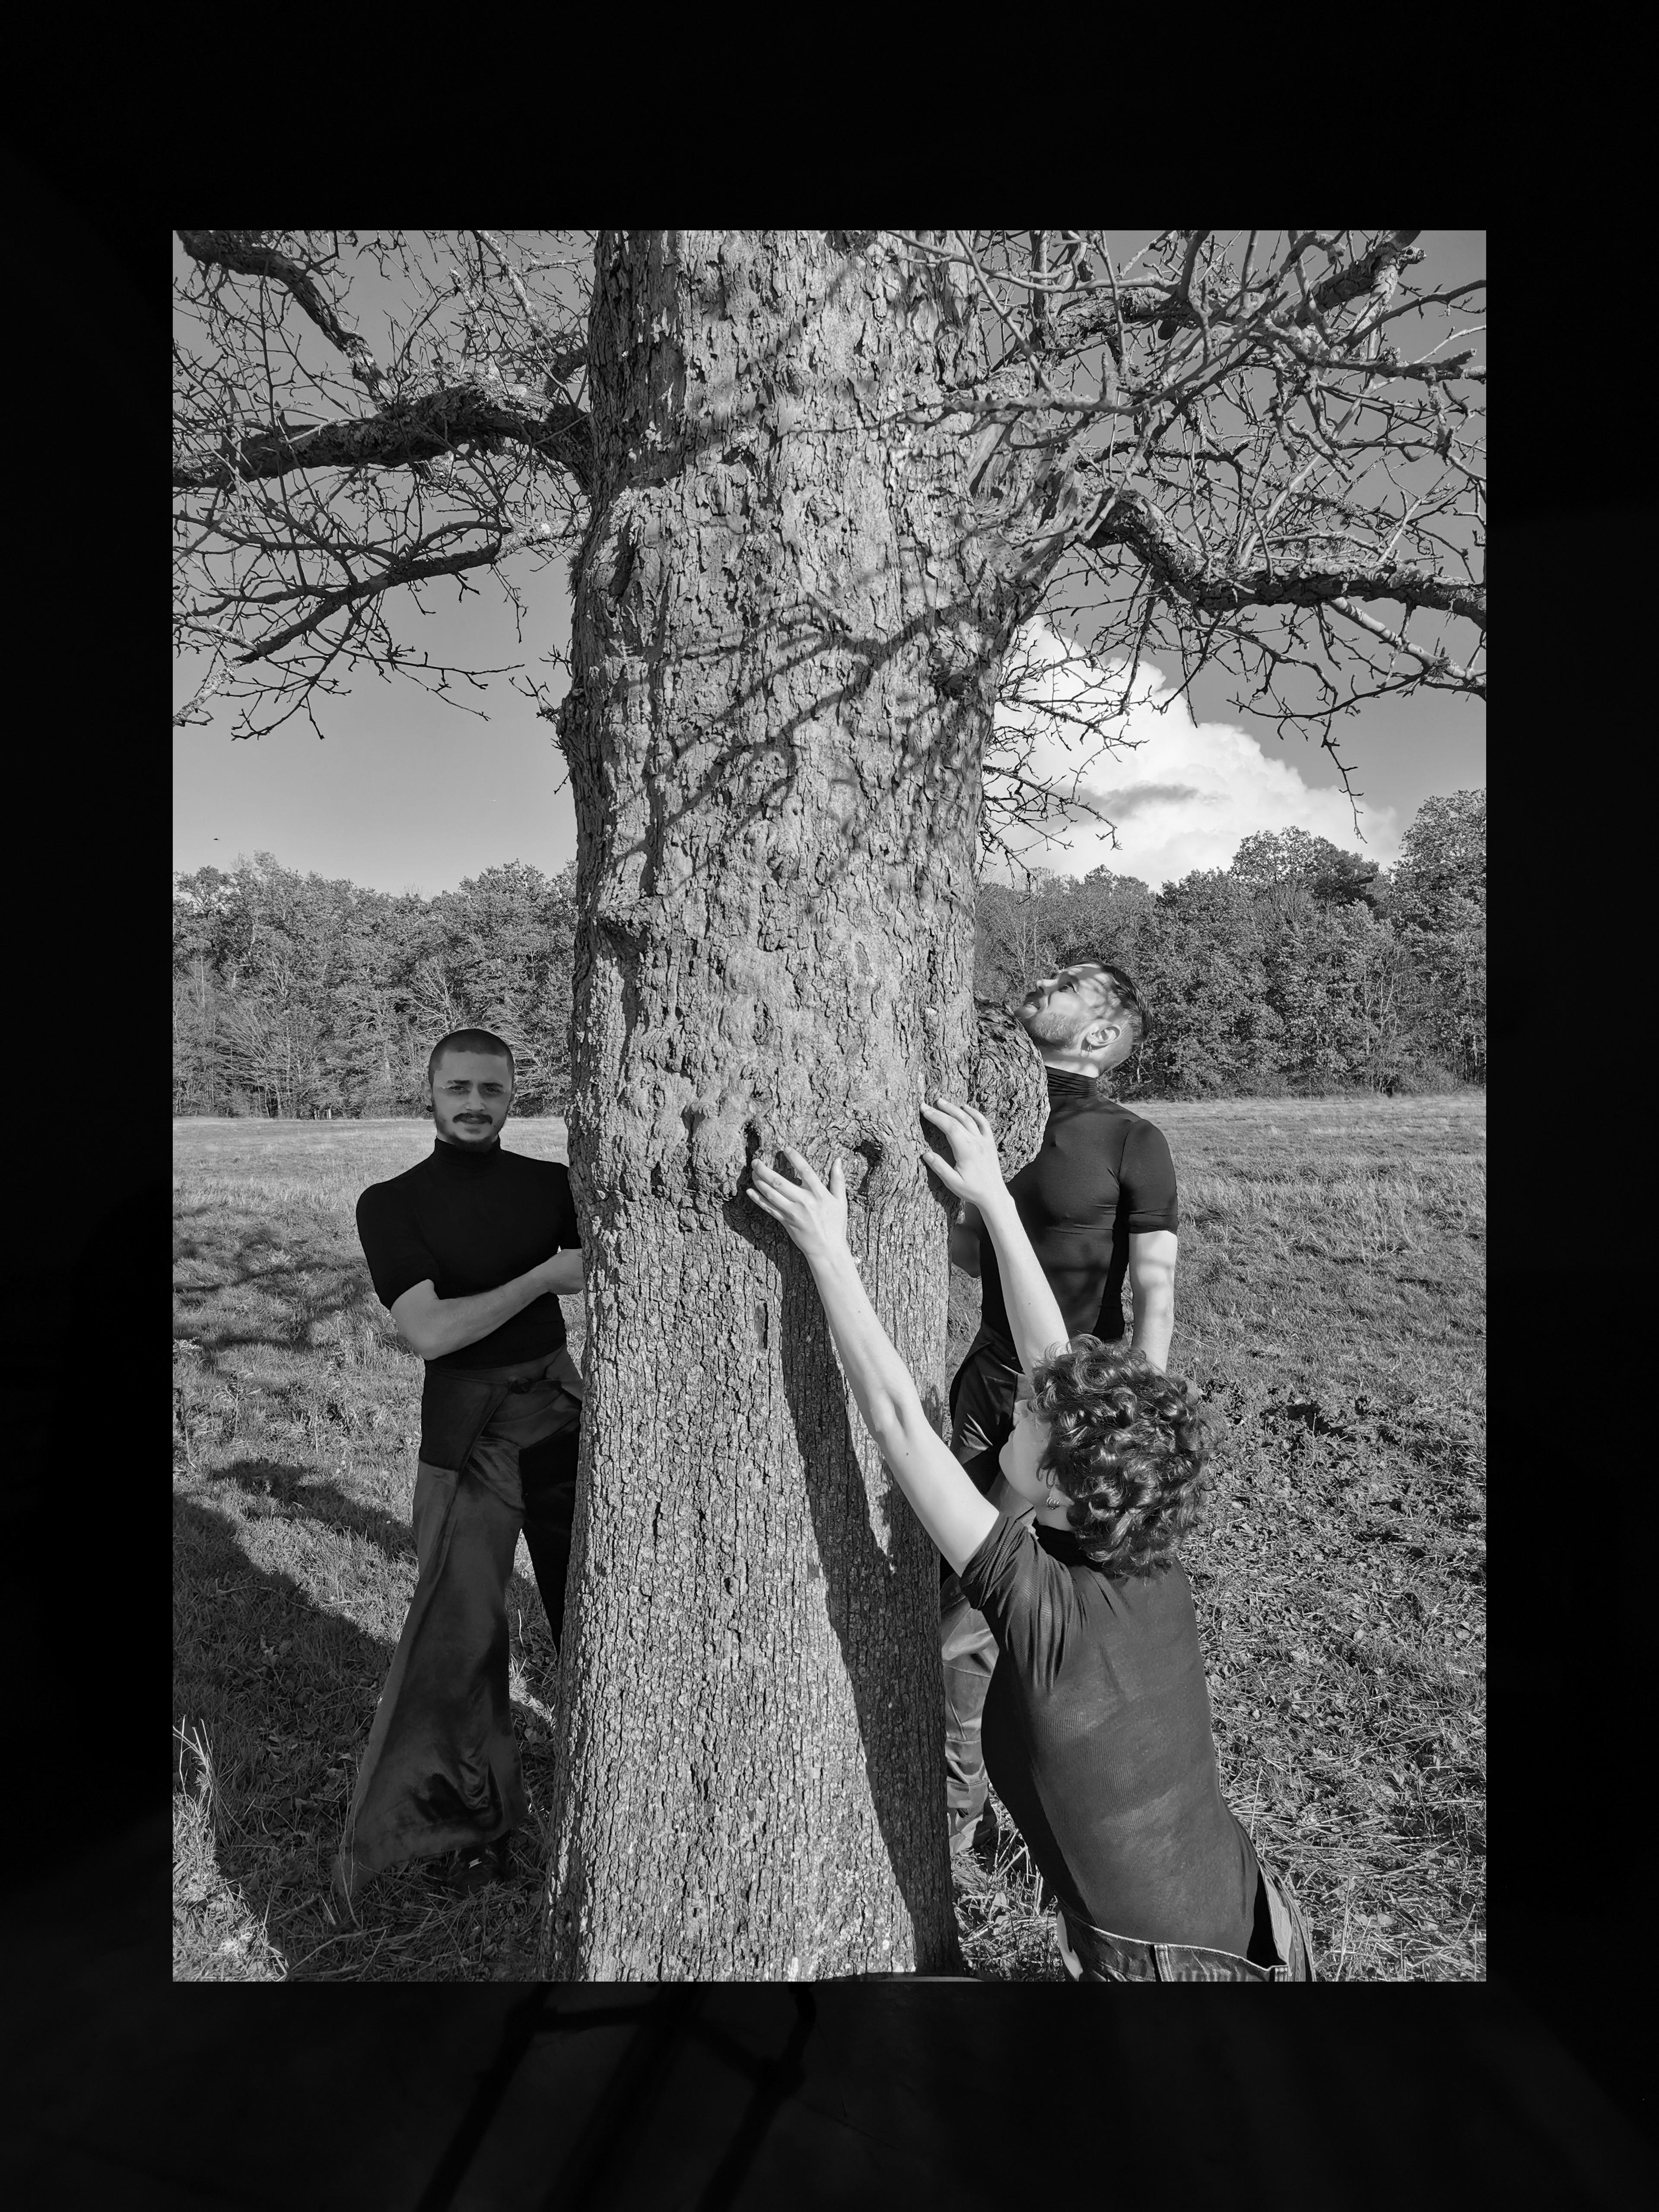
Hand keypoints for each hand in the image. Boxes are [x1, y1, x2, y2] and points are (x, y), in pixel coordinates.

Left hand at [746, 1148, 848, 1263]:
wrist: (827, 1249)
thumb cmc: (836, 1224)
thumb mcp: (841, 1201)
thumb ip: (838, 1180)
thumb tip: (838, 1160)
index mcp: (819, 1194)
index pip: (806, 1171)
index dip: (795, 1158)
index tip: (786, 1149)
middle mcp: (804, 1201)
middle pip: (780, 1182)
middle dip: (766, 1169)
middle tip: (756, 1160)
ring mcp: (793, 1212)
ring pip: (771, 1194)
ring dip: (760, 1181)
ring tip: (753, 1171)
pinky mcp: (785, 1222)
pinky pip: (768, 1208)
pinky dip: (758, 1199)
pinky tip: (750, 1191)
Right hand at [919, 1097, 1006, 1212]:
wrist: (994, 1195)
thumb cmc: (972, 1191)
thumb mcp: (953, 1182)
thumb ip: (939, 1167)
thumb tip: (925, 1153)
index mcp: (966, 1151)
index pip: (949, 1127)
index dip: (936, 1117)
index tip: (924, 1110)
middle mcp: (977, 1142)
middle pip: (958, 1120)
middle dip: (940, 1111)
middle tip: (926, 1104)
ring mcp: (985, 1141)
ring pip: (970, 1118)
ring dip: (955, 1109)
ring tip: (941, 1102)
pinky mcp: (990, 1143)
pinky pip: (983, 1123)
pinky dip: (975, 1113)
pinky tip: (965, 1107)